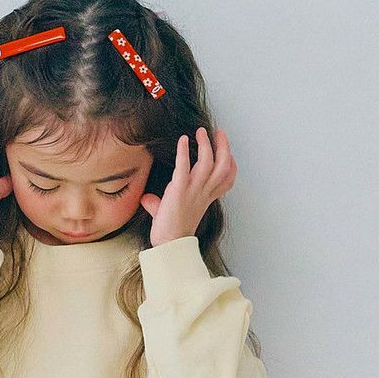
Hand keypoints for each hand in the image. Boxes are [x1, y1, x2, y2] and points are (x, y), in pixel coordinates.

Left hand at [139, 127, 236, 246]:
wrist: (168, 245)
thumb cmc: (169, 232)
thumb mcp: (168, 213)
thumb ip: (159, 203)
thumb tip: (146, 199)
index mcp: (205, 199)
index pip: (227, 180)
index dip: (232, 165)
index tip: (229, 154)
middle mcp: (203, 193)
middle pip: (223, 166)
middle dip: (224, 147)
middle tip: (219, 133)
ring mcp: (192, 191)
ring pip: (208, 162)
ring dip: (206, 144)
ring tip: (201, 132)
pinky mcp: (179, 190)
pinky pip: (184, 166)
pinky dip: (184, 151)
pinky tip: (183, 139)